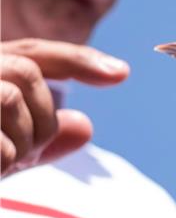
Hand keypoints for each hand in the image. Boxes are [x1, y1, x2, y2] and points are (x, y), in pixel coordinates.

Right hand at [1, 39, 128, 174]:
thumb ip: (41, 141)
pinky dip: (3, 160)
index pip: (33, 54)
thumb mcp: (5, 155)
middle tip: (32, 155)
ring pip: (9, 97)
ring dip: (22, 140)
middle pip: (26, 71)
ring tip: (7, 163)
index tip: (123, 73)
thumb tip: (85, 126)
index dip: (79, 60)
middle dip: (43, 117)